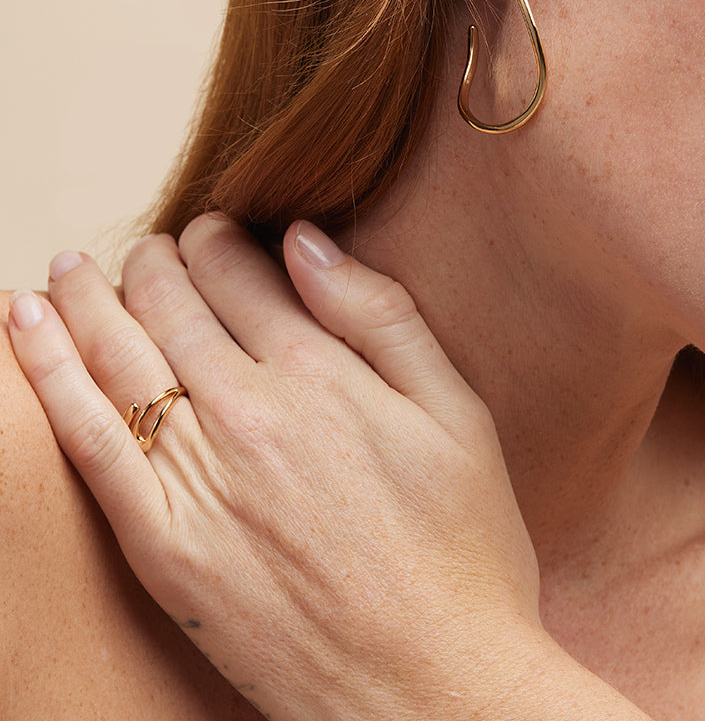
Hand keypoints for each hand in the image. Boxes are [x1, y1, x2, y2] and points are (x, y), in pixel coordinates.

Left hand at [7, 215, 550, 720]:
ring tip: (74, 267)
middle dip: (155, 259)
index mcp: (324, 374)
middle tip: (152, 248)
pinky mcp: (160, 546)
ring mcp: (198, 480)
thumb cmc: (461, 548)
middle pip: (173, 303)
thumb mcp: (458, 413)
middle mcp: (250, 413)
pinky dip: (47, 369)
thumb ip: (383, 316)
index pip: (242, 273)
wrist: (431, 686)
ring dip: (88, 295)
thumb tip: (307, 240)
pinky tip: (26, 322)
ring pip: (118, 354)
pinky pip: (87, 438)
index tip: (215, 230)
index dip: (221, 239)